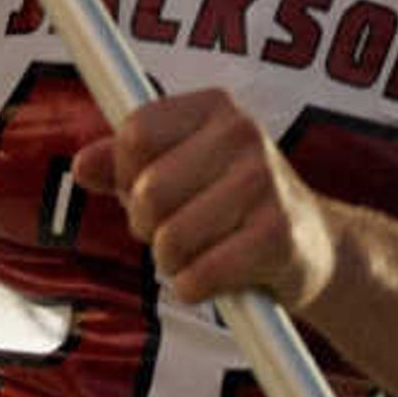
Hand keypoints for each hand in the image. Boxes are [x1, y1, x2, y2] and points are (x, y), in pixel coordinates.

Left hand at [75, 87, 339, 311]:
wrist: (316, 249)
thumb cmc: (234, 207)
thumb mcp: (182, 172)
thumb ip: (127, 166)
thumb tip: (81, 165)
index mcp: (215, 108)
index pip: (135, 133)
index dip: (126, 175)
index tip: (147, 192)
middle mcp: (243, 134)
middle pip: (148, 191)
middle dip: (148, 227)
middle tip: (178, 231)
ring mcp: (264, 183)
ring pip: (169, 239)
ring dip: (172, 263)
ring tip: (202, 253)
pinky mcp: (277, 236)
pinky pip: (199, 276)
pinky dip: (194, 288)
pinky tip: (217, 279)